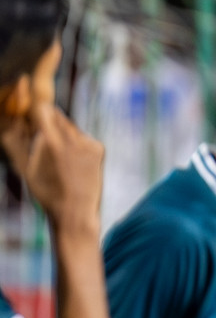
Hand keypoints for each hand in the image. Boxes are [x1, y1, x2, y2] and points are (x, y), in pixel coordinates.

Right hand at [0, 107, 103, 235]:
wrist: (76, 211)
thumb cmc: (45, 191)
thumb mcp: (24, 167)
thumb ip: (16, 140)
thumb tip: (13, 120)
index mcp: (51, 143)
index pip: (43, 109)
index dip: (36, 107)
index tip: (33, 109)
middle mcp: (72, 139)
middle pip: (57, 116)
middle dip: (47, 121)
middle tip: (43, 138)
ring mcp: (88, 143)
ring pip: (70, 127)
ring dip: (61, 133)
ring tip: (58, 157)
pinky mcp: (99, 148)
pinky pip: (83, 137)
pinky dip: (76, 143)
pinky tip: (73, 162)